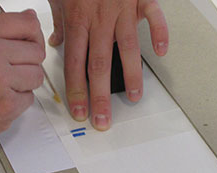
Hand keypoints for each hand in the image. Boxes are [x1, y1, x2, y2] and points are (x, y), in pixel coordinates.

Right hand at [0, 10, 44, 162]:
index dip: (32, 36)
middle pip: (36, 51)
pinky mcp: (6, 105)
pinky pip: (29, 99)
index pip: (27, 24)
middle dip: (26, 63)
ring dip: (23, 84)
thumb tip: (28, 19)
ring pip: (36, 75)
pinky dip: (16, 103)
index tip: (28, 43)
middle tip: (6, 72)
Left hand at [47, 0, 168, 130]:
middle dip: (100, 95)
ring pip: (127, 48)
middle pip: (99, 64)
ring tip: (133, 97)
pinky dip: (160, 33)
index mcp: (76, 18)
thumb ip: (58, 21)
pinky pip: (153, 16)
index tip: (78, 111)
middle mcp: (98, 17)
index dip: (76, 90)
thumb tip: (55, 44)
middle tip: (103, 118)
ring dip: (131, 75)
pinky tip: (161, 52)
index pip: (74, 63)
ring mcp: (121, 8)